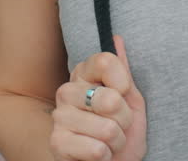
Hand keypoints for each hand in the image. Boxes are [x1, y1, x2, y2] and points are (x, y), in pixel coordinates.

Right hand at [50, 35, 146, 160]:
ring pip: (107, 128)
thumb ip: (123, 71)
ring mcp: (59, 117)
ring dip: (116, 142)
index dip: (123, 82)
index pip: (106, 60)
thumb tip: (117, 38)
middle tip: (116, 126)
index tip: (123, 95)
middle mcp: (66, 91)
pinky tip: (98, 155)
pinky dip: (106, 156)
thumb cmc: (121, 132)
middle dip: (124, 119)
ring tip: (108, 142)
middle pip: (110, 98)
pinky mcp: (57, 143)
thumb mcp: (130, 101)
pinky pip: (97, 149)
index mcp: (83, 75)